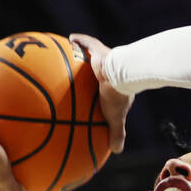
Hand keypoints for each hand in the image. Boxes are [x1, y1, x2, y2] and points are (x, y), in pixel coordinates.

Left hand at [69, 32, 132, 153]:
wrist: (121, 76)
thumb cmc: (117, 96)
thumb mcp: (115, 117)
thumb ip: (116, 133)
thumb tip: (117, 152)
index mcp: (114, 86)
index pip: (106, 88)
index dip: (103, 90)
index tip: (96, 94)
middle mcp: (108, 71)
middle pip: (99, 70)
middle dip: (93, 69)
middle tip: (83, 74)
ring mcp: (104, 59)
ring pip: (93, 54)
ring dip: (85, 52)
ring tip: (71, 52)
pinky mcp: (99, 50)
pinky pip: (88, 42)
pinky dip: (79, 39)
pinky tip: (70, 38)